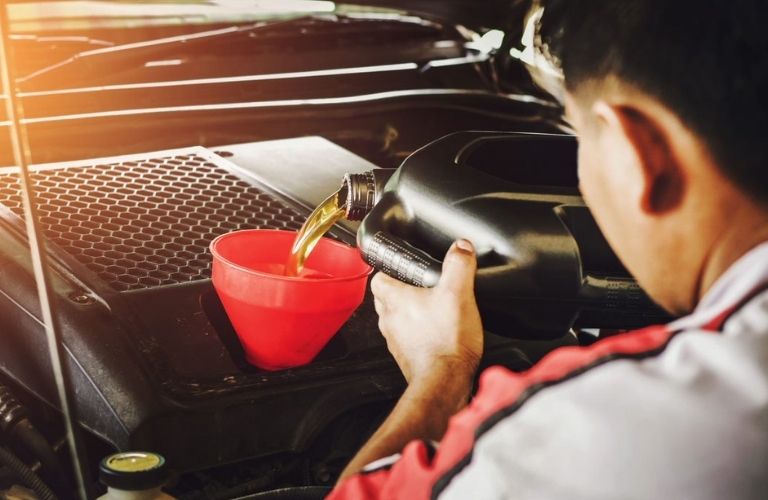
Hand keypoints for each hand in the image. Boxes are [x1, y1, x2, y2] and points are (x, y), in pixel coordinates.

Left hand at [370, 239, 482, 384]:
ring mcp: (396, 340)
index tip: (402, 267)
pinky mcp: (407, 356)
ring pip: (395, 319)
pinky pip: (407, 338)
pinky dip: (418, 333)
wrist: (445, 381)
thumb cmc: (445, 342)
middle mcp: (389, 320)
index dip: (389, 270)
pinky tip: (436, 333)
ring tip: (431, 308)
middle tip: (420, 286)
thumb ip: (459, 266)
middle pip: (386, 298)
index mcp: (395, 299)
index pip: (378, 277)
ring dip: (409, 313)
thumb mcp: (458, 294)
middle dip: (401, 291)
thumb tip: (461, 247)